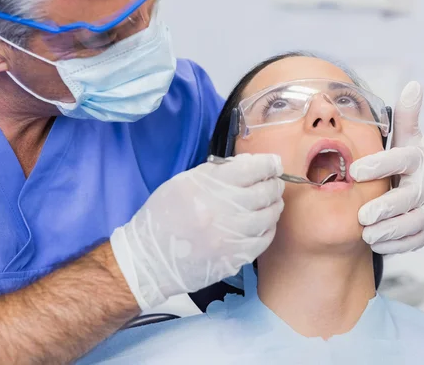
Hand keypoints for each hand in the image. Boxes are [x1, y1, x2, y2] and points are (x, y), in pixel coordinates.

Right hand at [110, 154, 284, 309]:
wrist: (149, 259)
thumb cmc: (163, 217)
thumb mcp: (183, 183)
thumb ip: (216, 172)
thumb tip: (247, 165)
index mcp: (209, 186)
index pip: (253, 168)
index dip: (269, 164)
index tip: (274, 163)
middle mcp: (224, 210)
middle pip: (265, 191)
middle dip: (275, 184)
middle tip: (275, 182)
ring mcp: (232, 236)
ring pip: (269, 216)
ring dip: (275, 205)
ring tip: (272, 202)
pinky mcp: (235, 257)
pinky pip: (264, 240)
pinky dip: (269, 229)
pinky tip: (264, 224)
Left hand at [349, 82, 423, 254]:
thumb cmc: (408, 161)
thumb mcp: (408, 138)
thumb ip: (406, 117)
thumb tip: (414, 86)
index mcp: (418, 159)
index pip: (401, 160)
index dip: (380, 165)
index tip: (354, 171)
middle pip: (410, 198)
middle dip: (386, 208)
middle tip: (362, 215)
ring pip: (414, 223)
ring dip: (391, 230)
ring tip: (367, 233)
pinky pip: (415, 240)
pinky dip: (398, 244)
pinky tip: (377, 244)